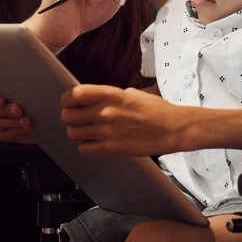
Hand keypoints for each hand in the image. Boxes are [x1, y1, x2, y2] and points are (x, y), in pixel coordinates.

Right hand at [0, 88, 33, 142]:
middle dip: (5, 111)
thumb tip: (23, 89)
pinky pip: (3, 135)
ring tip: (26, 120)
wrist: (36, 113)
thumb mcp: (23, 91)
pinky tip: (27, 128)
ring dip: (12, 122)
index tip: (1, 100)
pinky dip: (16, 131)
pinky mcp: (1, 134)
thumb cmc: (27, 97)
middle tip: (18, 110)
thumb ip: (18, 90)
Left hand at [60, 85, 189, 155]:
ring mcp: (107, 131)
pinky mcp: (111, 148)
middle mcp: (106, 112)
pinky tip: (94, 142)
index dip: (67, 99)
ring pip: (73, 133)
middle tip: (76, 118)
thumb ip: (111, 95)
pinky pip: (84, 148)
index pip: (74, 94)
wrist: (174, 128)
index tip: (69, 102)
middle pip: (68, 115)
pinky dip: (86, 146)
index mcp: (111, 94)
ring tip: (86, 131)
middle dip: (69, 117)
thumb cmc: (157, 110)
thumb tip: (95, 98)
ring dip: (77, 132)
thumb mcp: (132, 93)